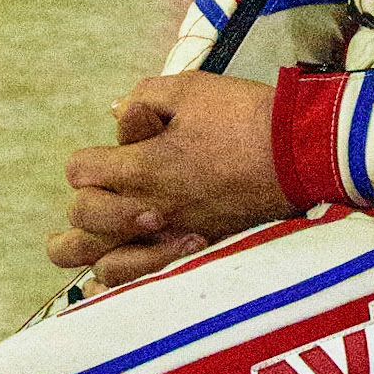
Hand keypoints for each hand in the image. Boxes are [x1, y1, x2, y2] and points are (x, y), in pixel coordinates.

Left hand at [46, 73, 294, 289]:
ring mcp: (168, 240)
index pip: (81, 171)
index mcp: (140, 168)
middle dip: (86, 198)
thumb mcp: (191, 89)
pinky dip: (112, 282)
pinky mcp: (192, 256)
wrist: (299, 154)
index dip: (90, 158)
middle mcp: (146, 210)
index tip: (110, 152)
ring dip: (84, 248)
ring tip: (74, 243)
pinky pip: (137, 285)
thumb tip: (119, 112)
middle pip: (83, 216)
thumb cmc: (244, 117)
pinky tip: (104, 277)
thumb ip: (145, 98)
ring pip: (99, 261)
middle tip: (105, 189)